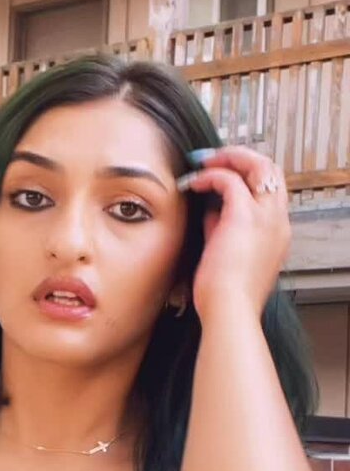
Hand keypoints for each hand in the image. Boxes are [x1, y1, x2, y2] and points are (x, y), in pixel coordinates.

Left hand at [178, 146, 290, 322]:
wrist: (229, 312)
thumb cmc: (225, 296)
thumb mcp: (226, 255)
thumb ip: (221, 230)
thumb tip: (210, 210)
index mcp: (277, 233)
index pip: (271, 191)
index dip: (248, 177)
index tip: (223, 175)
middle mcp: (278, 221)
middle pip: (271, 170)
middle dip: (243, 158)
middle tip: (215, 159)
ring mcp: (266, 218)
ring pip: (259, 166)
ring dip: (230, 158)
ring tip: (205, 162)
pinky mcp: (244, 217)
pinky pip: (229, 180)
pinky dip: (210, 175)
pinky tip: (193, 182)